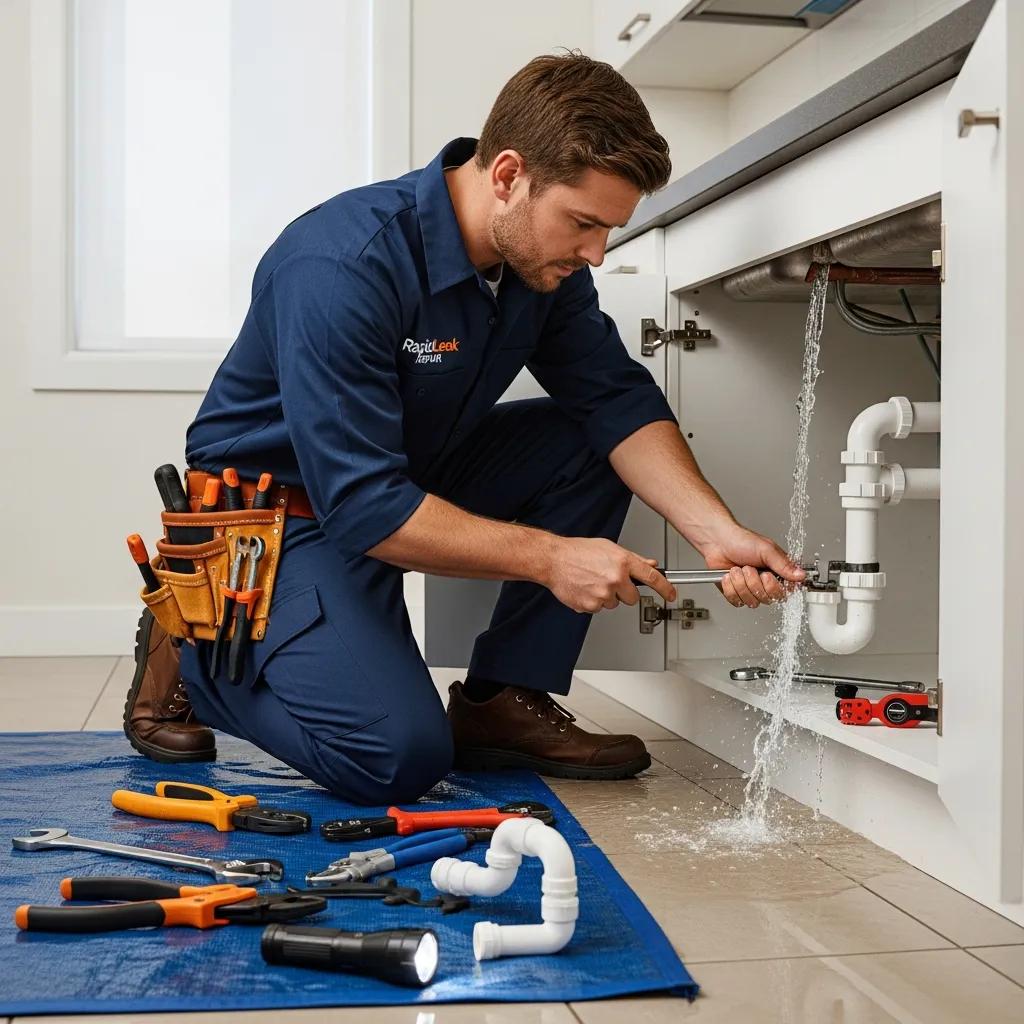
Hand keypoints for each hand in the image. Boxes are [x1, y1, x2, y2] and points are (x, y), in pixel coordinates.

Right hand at [543, 537, 676, 613]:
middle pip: (633, 598)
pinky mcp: (591, 605)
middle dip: (624, 592)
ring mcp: (603, 593)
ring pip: (614, 604)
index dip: (665, 588)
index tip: (671, 595)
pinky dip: (593, 601)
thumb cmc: (579, 551)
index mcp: (622, 561)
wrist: (554, 560)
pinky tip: (584, 588)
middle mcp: (615, 578)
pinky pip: (599, 609)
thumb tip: (650, 565)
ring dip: (606, 596)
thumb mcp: (609, 548)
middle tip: (610, 582)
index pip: (652, 578)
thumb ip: (632, 558)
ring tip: (592, 582)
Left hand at [700, 523, 805, 608]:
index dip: (775, 587)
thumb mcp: (766, 550)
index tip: (766, 576)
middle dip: (754, 582)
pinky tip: (728, 576)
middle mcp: (765, 583)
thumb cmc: (741, 540)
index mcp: (777, 572)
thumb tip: (801, 575)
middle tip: (748, 568)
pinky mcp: (735, 594)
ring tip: (737, 569)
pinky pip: (736, 602)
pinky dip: (730, 588)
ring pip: (751, 602)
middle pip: (767, 599)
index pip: (786, 592)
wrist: (717, 541)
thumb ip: (784, 564)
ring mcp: (750, 589)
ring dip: (740, 584)